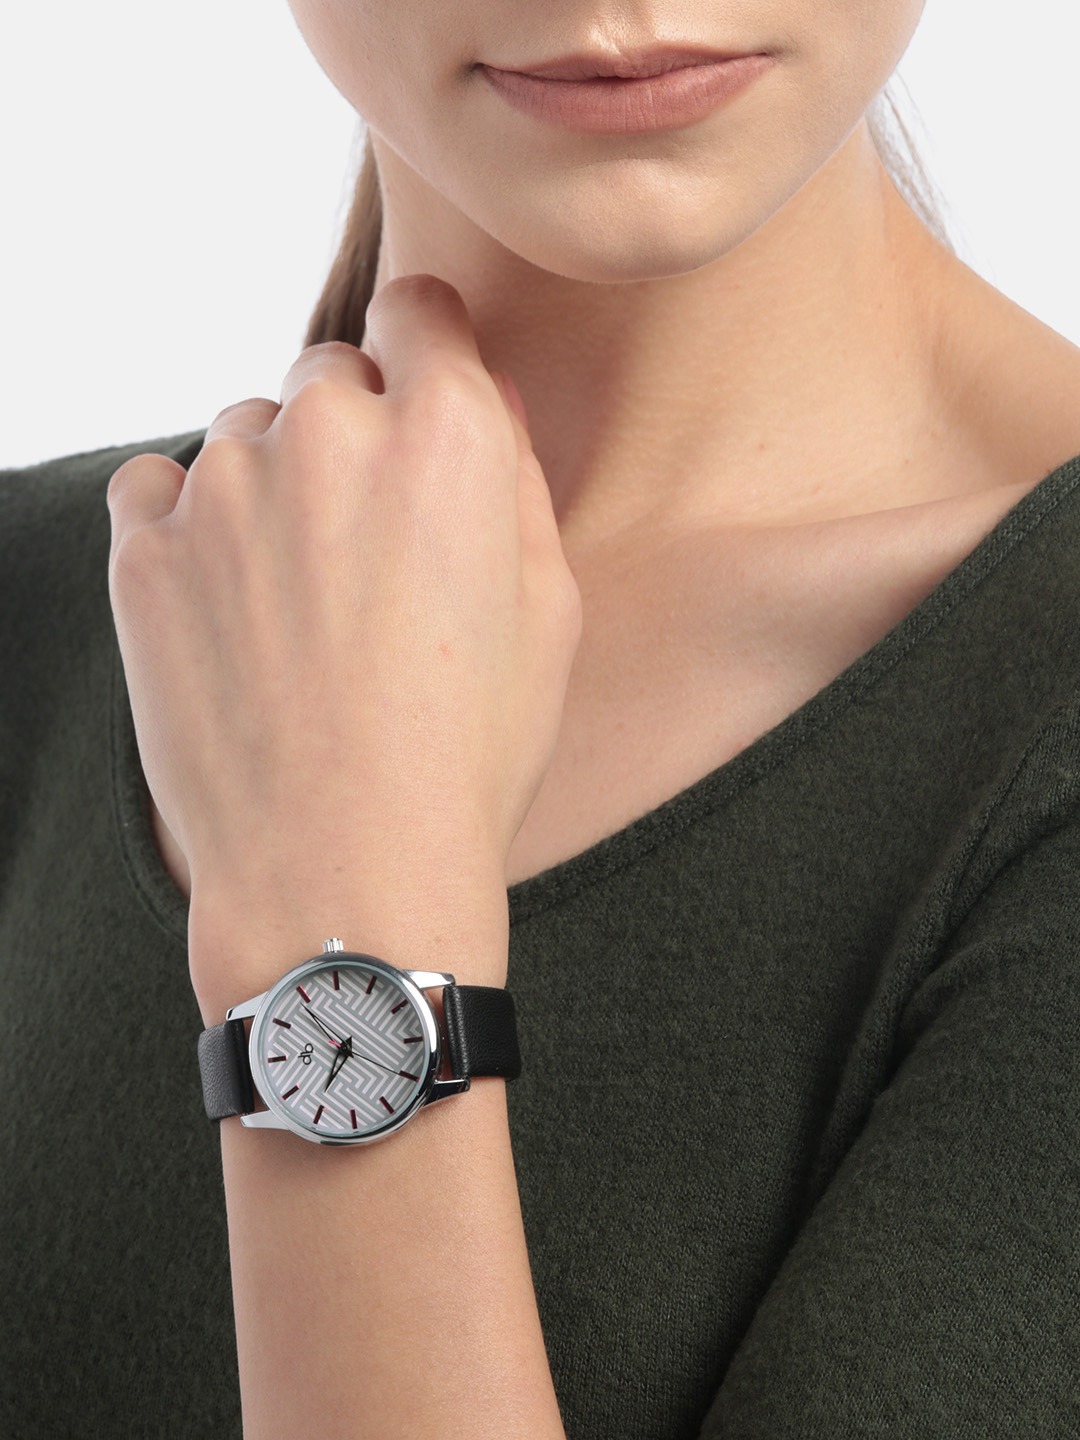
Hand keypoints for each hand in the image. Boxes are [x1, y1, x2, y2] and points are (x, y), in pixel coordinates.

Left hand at [105, 274, 582, 995]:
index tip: (418, 395)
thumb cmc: (469, 750)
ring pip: (248, 436)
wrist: (345, 866)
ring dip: (273, 488)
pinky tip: (231, 608)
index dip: (424, 350)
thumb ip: (516, 479)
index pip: (419, 309)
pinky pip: (159, 488)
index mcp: (448, 433)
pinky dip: (190, 525)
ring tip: (300, 607)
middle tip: (368, 546)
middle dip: (354, 434)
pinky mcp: (144, 548)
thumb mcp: (551, 613)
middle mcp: (329, 431)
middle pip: (332, 373)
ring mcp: (224, 485)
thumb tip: (483, 397)